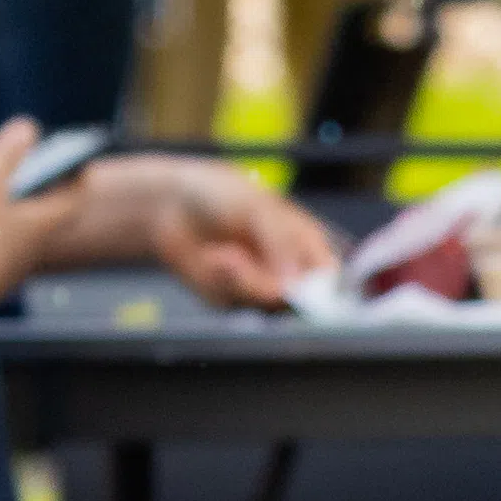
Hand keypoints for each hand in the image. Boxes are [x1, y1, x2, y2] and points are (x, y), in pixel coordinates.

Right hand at [0, 136, 73, 329]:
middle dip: (18, 181)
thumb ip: (5, 155)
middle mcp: (31, 248)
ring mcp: (6, 265)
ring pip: (1, 223)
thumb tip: (29, 127)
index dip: (77, 170)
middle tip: (4, 162)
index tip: (73, 151)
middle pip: (37, 207)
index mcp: (42, 224)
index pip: (76, 194)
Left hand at [75, 157, 336, 302]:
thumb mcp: (258, 208)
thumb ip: (280, 243)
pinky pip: (234, 304)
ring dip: (242, 281)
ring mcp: (259, 286)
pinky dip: (220, 283)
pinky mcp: (231, 298)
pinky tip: (212, 259)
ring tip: (223, 255)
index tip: (304, 292)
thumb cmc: (222, 195)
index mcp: (307, 244)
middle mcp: (288, 270)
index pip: (330, 278)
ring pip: (264, 305)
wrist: (170, 203)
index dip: (326, 291)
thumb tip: (294, 283)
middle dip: (269, 285)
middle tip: (241, 261)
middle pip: (298, 299)